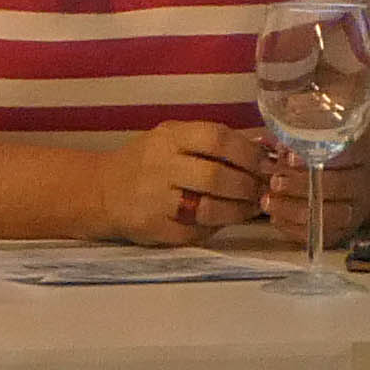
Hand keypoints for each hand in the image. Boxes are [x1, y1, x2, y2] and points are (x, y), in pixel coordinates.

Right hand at [107, 117, 277, 246]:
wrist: (102, 190)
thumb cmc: (148, 161)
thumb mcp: (174, 139)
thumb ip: (214, 141)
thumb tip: (265, 145)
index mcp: (169, 137)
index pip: (216, 138)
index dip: (248, 152)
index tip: (267, 162)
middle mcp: (161, 166)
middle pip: (215, 175)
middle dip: (247, 185)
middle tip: (265, 190)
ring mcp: (156, 200)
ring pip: (207, 208)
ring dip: (238, 210)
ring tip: (252, 207)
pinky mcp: (154, 228)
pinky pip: (194, 232)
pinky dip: (216, 227)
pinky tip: (226, 221)